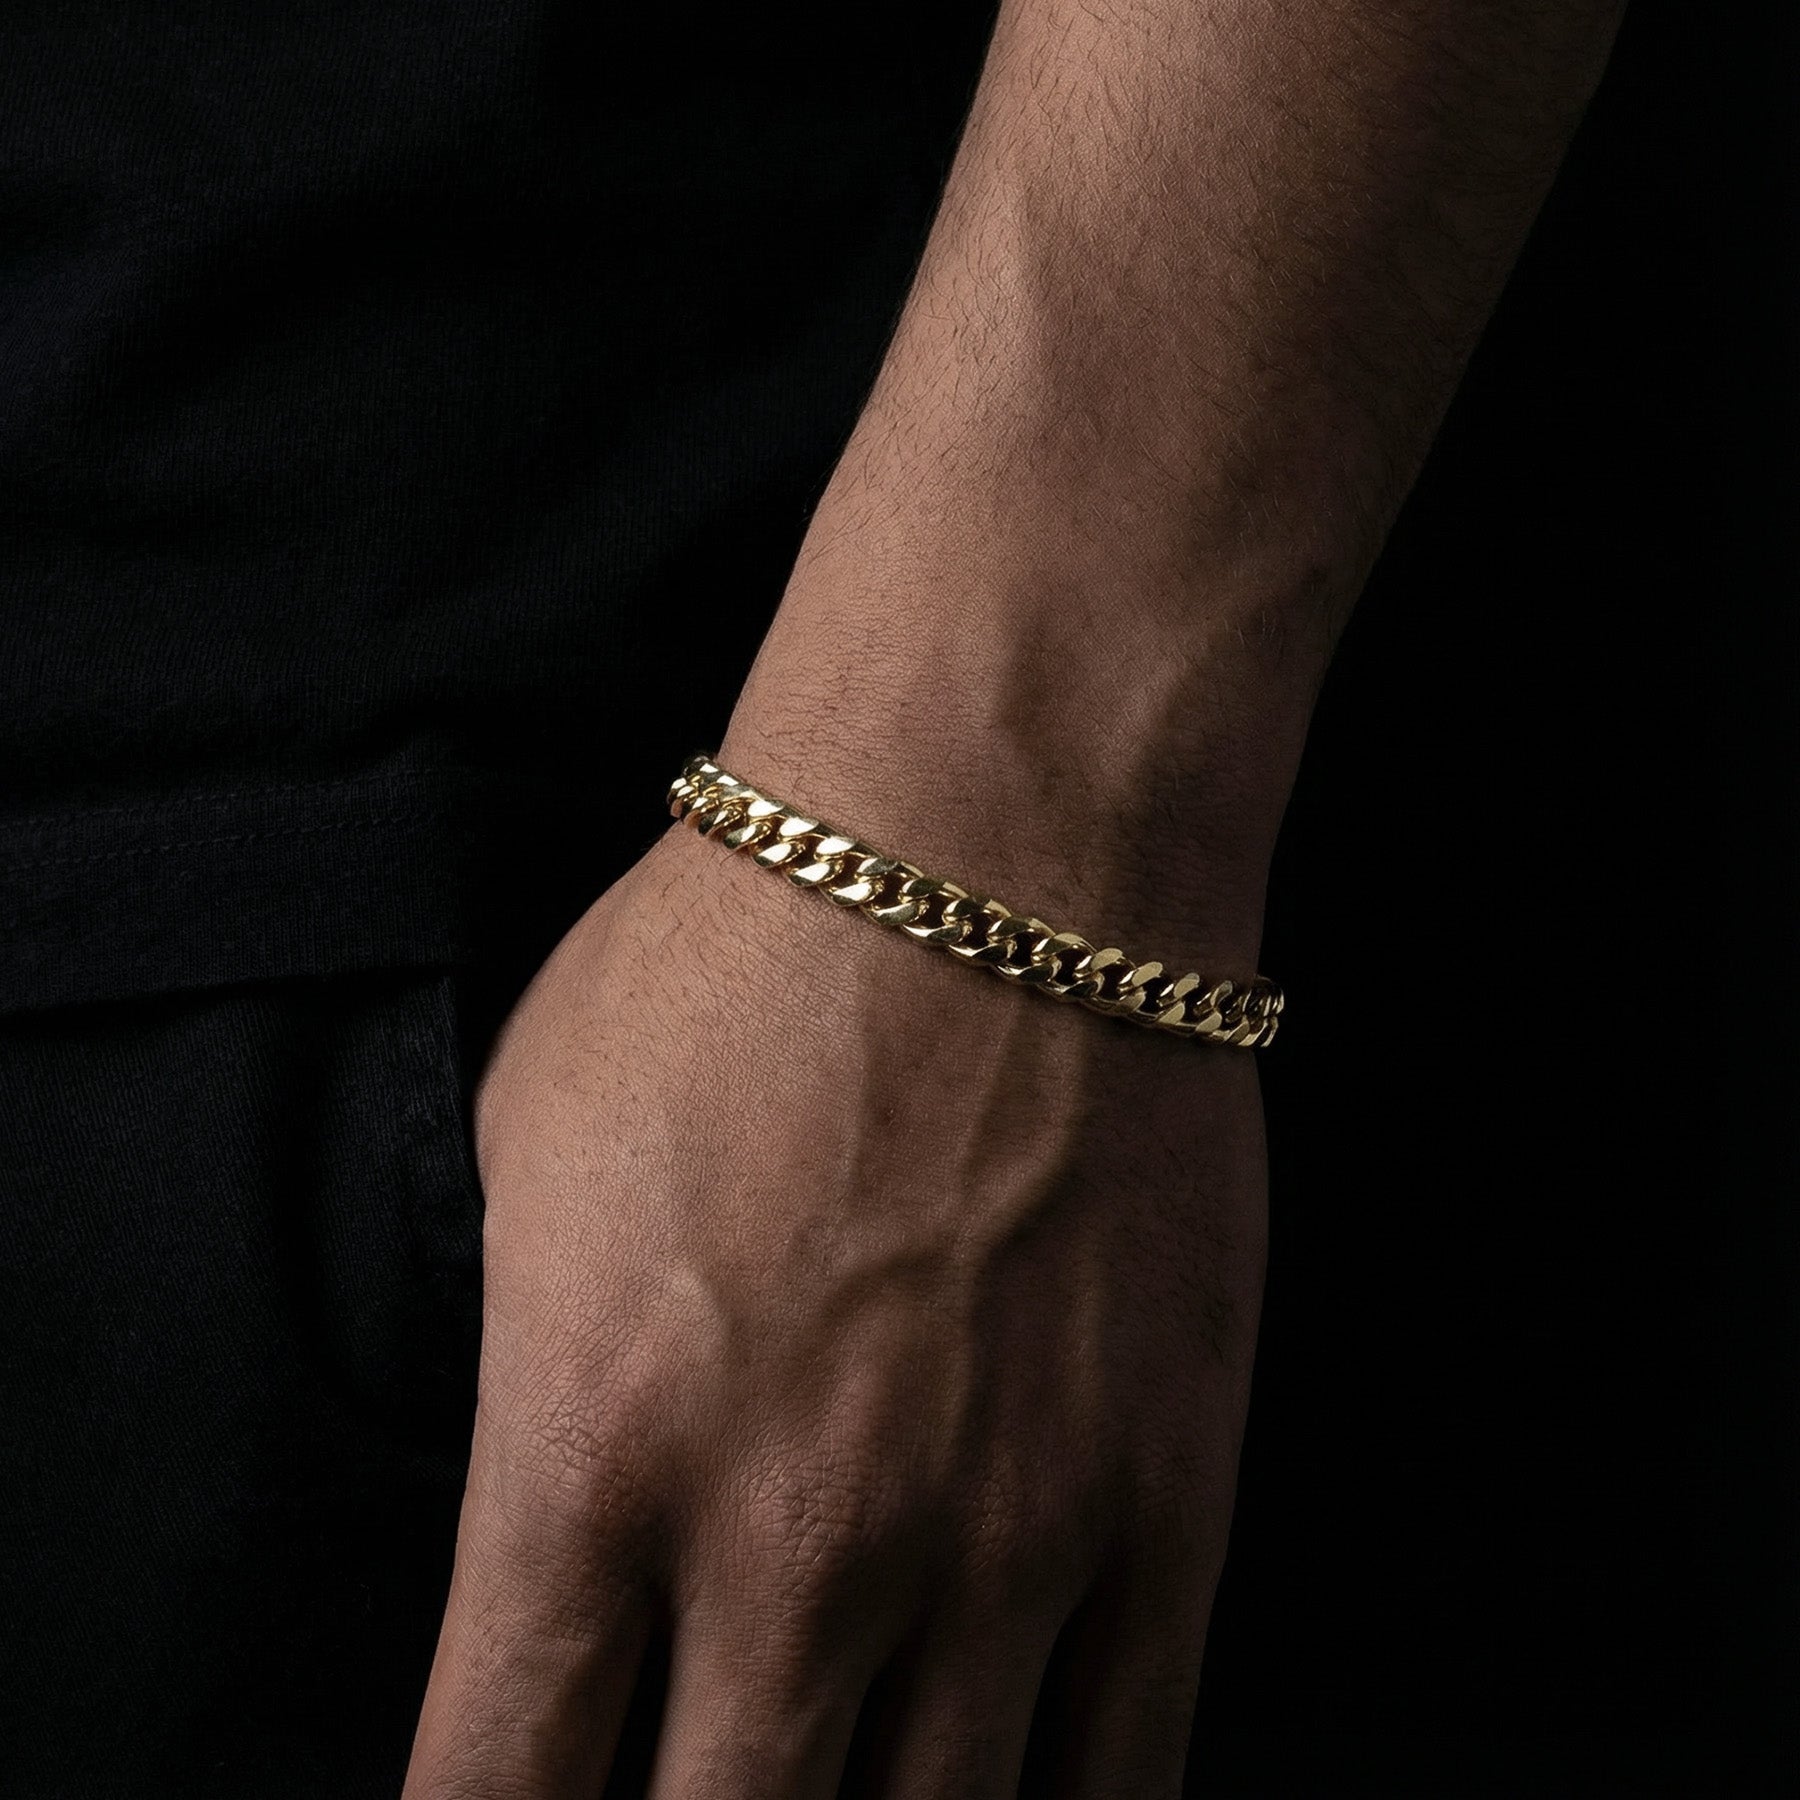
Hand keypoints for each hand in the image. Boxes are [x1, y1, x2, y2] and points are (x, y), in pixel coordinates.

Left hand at [403, 813, 1267, 1797]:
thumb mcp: (528, 1158)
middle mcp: (793, 1542)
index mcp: (589, 1455)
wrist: (999, 846)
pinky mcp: (1166, 1499)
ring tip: (843, 1785)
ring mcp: (1001, 1539)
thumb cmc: (738, 966)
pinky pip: (1126, 1780)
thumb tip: (547, 1565)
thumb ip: (525, 1396)